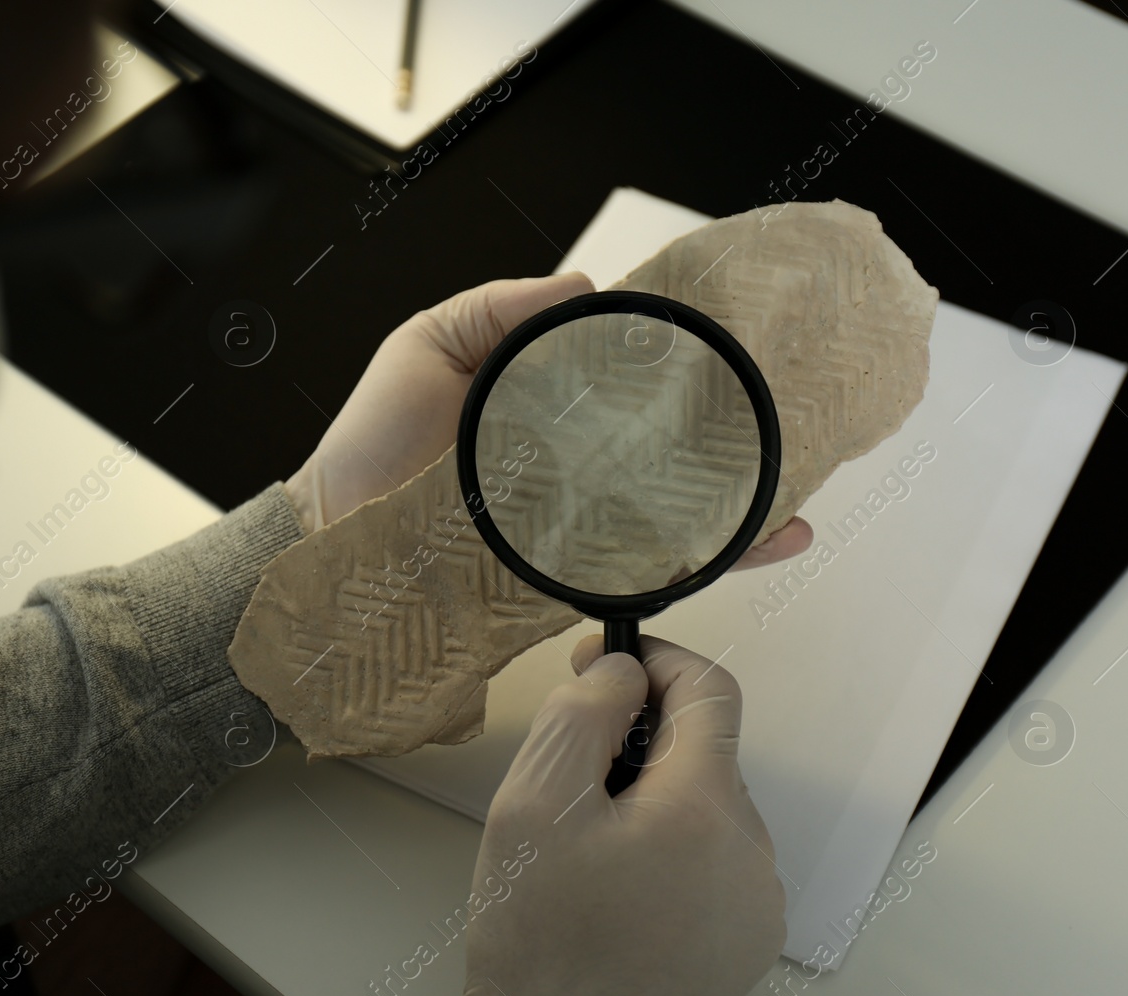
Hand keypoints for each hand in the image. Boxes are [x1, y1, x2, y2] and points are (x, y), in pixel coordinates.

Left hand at [281, 273, 814, 562]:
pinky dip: (697, 565)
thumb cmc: (372, 444)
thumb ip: (500, 310)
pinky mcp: (566, 578)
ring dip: (739, 509)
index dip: (685, 371)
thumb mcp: (428, 346)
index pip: (632, 386)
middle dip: (735, 446)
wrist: (333, 543)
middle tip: (793, 429)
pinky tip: (750, 546)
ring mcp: (574, 525)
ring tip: (794, 500)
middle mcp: (573, 467)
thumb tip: (589, 284)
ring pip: (672, 516)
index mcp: (549, 408)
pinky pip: (639, 572)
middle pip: (669, 456)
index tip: (738, 348)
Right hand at [453, 636, 785, 995]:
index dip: (656, 660)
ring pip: (710, 808)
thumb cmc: (538, 943)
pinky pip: (718, 862)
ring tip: (591, 847)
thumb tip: (623, 670)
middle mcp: (751, 854)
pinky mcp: (748, 941)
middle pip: (706, 753)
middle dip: (642, 742)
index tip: (607, 664)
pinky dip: (674, 851)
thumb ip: (582, 714)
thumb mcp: (531, 804)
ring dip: (657, 800)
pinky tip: (620, 888)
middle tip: (573, 775)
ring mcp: (757, 903)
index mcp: (704, 811)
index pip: (710, 691)